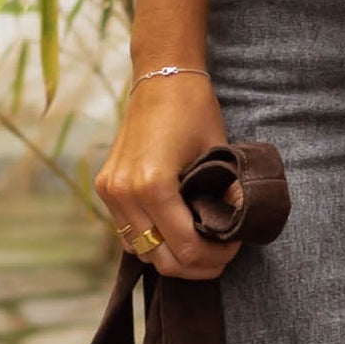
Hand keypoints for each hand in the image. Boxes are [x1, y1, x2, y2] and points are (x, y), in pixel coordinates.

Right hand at [92, 70, 238, 278]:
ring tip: (201, 245)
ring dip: (172, 256)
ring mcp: (110, 192)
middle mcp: (124, 193)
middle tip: (221, 254)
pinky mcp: (105, 188)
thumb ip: (229, 195)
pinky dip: (152, 240)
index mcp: (152, 185)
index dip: (216, 256)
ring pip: (141, 250)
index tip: (234, 245)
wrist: (160, 78)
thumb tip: (239, 227)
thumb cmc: (193, 110)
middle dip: (196, 266)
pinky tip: (176, 232)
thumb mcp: (219, 153)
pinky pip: (127, 232)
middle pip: (161, 259)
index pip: (186, 248)